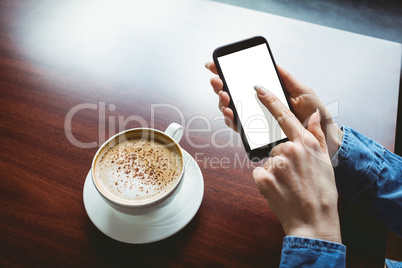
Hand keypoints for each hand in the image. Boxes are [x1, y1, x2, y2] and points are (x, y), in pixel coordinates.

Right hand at [205, 62, 342, 158]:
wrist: (323, 137)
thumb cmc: (315, 114)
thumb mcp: (302, 91)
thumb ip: (285, 78)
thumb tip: (271, 63)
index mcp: (269, 93)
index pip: (244, 82)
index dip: (228, 74)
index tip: (215, 65)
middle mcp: (260, 106)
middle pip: (234, 94)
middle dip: (221, 86)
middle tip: (217, 81)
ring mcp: (257, 119)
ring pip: (232, 110)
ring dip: (223, 102)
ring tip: (224, 96)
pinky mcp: (258, 133)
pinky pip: (239, 126)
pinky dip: (230, 118)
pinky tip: (229, 111)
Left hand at [253, 85, 340, 242]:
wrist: (313, 222)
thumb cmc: (322, 193)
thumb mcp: (325, 161)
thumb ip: (317, 135)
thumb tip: (314, 115)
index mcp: (305, 143)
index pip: (283, 115)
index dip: (269, 100)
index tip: (258, 89)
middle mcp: (289, 150)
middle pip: (275, 144)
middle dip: (281, 156)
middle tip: (294, 175)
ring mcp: (275, 164)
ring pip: (268, 159)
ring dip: (275, 170)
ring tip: (289, 185)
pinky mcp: (263, 178)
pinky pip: (260, 172)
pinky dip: (266, 180)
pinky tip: (279, 190)